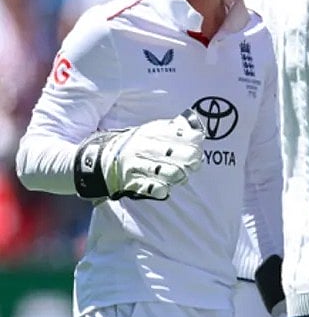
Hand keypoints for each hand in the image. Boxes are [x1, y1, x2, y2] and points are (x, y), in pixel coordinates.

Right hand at [74, 110, 205, 200]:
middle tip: (193, 162)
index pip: (179, 135)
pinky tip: (166, 186)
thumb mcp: (153, 129)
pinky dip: (164, 189)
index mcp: (150, 133)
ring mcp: (138, 166)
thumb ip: (175, 127)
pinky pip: (155, 189)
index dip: (194, 141)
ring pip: (170, 173)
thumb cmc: (137, 143)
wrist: (104, 159)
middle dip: (192, 159)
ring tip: (181, 174)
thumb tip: (197, 130)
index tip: (198, 143)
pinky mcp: (134, 183)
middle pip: (178, 155)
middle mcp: (144, 148)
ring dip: (181, 175)